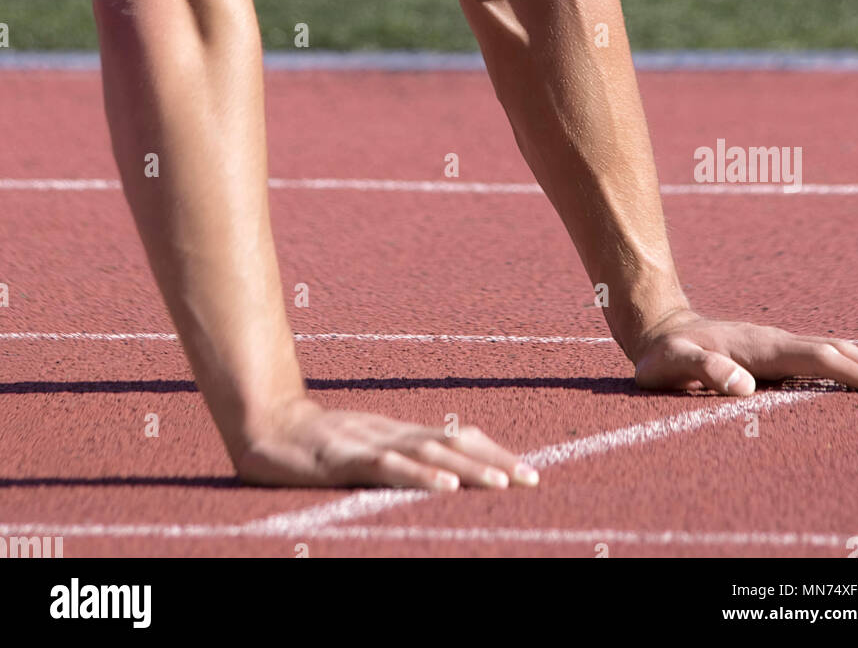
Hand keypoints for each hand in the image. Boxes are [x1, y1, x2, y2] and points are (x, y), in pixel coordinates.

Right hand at [234, 398, 540, 489]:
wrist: (268, 427)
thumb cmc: (318, 446)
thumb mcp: (366, 453)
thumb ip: (398, 459)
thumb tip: (440, 473)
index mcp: (401, 434)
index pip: (457, 438)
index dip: (494, 452)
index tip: (528, 471)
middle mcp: (394, 434)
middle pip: (454, 443)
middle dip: (496, 461)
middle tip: (532, 478)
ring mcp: (371, 444)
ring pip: (428, 454)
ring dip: (468, 469)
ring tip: (501, 483)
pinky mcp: (347, 460)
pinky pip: (389, 469)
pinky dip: (419, 477)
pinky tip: (444, 487)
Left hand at [632, 309, 857, 395]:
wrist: (658, 328)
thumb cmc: (663, 355)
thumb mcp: (671, 365)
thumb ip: (703, 372)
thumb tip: (744, 386)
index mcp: (759, 346)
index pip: (815, 357)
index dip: (848, 371)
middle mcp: (774, 341)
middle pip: (833, 349)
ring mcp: (775, 343)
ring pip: (829, 348)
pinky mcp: (773, 351)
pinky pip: (817, 355)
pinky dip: (846, 362)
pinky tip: (857, 373)